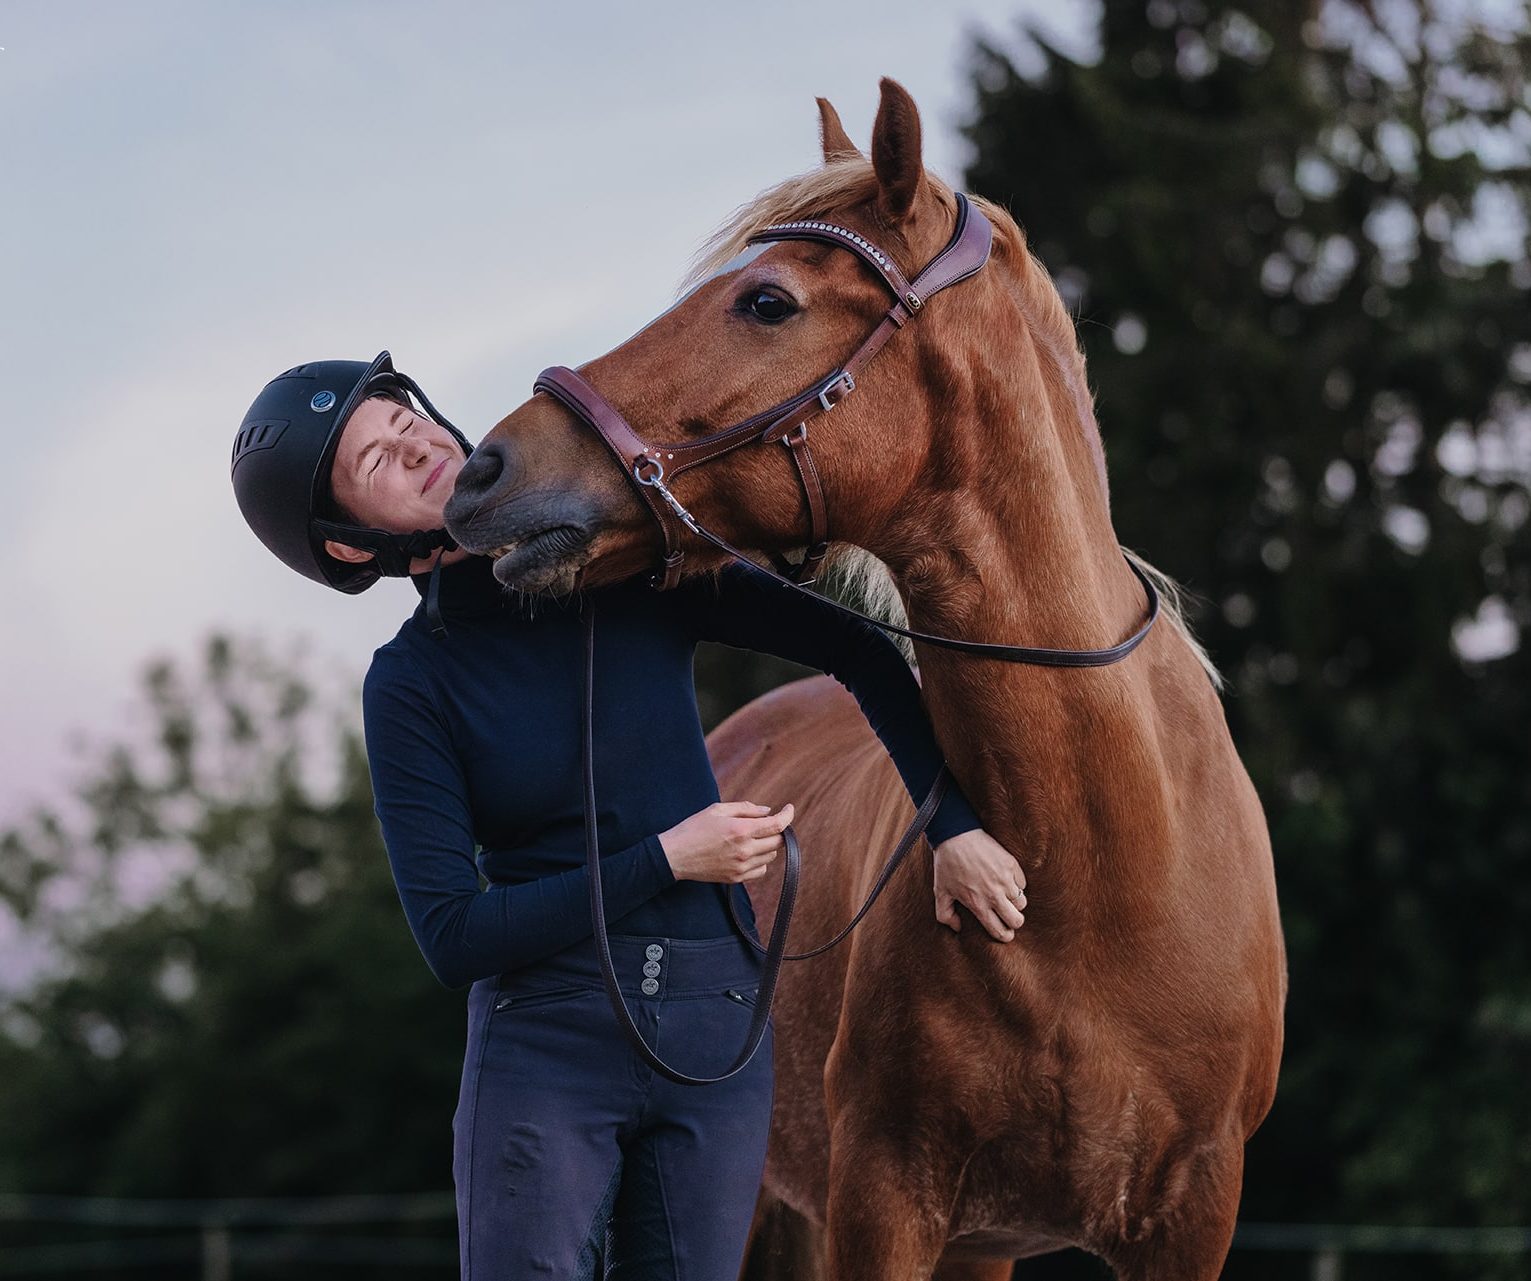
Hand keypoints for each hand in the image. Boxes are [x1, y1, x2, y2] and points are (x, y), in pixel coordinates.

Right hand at [659, 800, 794, 883]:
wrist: (675, 856)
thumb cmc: (694, 828)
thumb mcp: (718, 810)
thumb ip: (746, 809)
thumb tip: (767, 811)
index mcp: (741, 830)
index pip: (778, 825)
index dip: (788, 815)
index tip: (789, 808)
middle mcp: (745, 850)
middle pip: (778, 841)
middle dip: (777, 830)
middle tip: (766, 823)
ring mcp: (741, 867)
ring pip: (771, 856)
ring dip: (768, 845)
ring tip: (752, 837)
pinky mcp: (736, 878)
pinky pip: (761, 870)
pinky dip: (761, 860)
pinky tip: (748, 853)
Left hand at [932, 829, 1026, 940]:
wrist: (956, 835)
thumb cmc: (946, 865)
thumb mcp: (940, 892)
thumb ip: (945, 915)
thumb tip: (958, 928)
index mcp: (978, 905)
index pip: (999, 931)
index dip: (1004, 936)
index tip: (1005, 934)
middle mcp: (994, 895)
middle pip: (1017, 921)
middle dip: (1013, 922)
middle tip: (1008, 917)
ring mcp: (1005, 879)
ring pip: (1022, 903)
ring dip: (1016, 903)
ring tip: (1006, 897)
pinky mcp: (1011, 864)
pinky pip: (1023, 884)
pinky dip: (1017, 885)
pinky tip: (1007, 881)